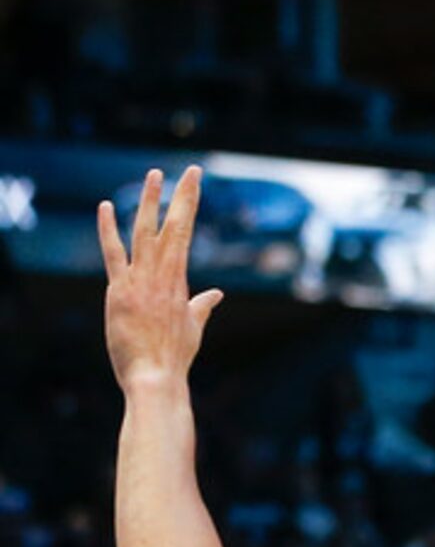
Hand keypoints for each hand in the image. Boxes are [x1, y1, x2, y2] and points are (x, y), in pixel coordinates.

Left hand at [101, 168, 219, 389]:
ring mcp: (141, 281)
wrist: (157, 376)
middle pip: (173, 227)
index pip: (186, 234)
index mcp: (180, 282)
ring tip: (155, 175)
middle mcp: (163, 276)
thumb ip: (202, 306)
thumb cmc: (175, 357)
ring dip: (151, 203)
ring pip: (146, 233)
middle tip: (188, 170)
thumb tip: (216, 294)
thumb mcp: (193, 327)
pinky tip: (107, 207)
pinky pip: (114, 254)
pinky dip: (109, 230)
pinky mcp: (120, 291)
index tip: (195, 182)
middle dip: (182, 197)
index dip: (190, 206)